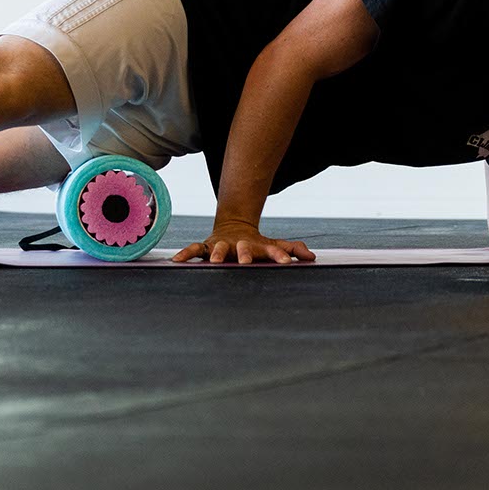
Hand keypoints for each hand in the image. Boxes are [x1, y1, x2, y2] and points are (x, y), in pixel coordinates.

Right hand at [172, 220, 315, 264]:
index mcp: (257, 246)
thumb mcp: (274, 245)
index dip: (279, 255)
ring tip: (213, 260)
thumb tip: (312, 257)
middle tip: (245, 262)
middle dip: (244, 254)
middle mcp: (238, 245)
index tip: (286, 262)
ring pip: (217, 248)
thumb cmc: (255, 243)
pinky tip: (176, 260)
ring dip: (216, 253)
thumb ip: (292, 249)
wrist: (233, 226)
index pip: (271, 250)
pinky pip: (194, 249)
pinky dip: (186, 253)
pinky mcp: (205, 246)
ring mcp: (221, 245)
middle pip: (242, 248)